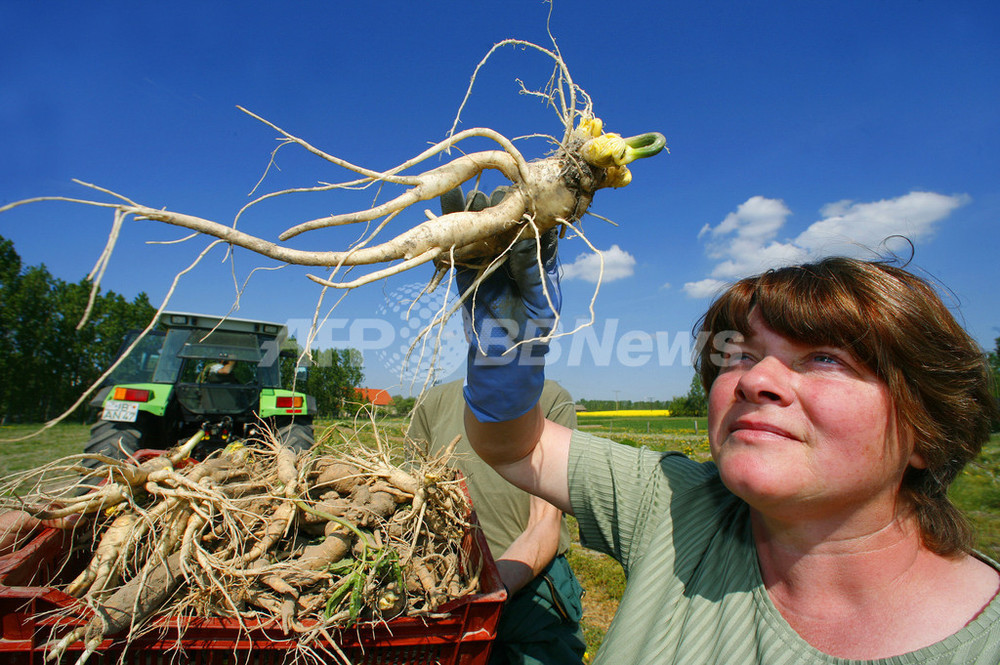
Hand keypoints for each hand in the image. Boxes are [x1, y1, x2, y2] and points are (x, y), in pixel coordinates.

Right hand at [443, 187, 561, 421]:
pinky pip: (458, 249)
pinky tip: (441, 211)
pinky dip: (450, 232)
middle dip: (498, 203)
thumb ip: (533, 271)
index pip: (537, 225)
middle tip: (489, 184)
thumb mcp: (540, 303)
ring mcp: (490, 261)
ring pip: (481, 230)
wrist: (504, 364)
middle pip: (506, 221)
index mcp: (540, 259)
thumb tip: (526, 234)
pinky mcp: (467, 272)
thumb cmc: (532, 335)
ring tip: (463, 188)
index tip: (524, 186)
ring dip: (471, 211)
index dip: (532, 205)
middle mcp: (515, 254)